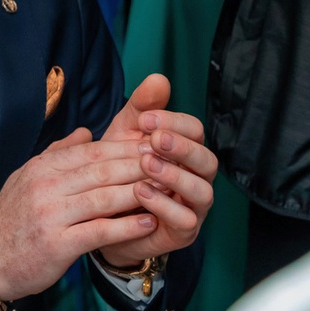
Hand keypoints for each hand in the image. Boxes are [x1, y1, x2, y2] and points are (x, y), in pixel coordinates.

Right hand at [0, 128, 163, 303]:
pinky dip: (127, 225)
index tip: (155, 146)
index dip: (126, 147)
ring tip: (168, 190)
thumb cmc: (10, 222)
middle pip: (103, 170)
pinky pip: (100, 231)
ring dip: (141, 192)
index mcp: (40, 168)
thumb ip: (57, 154)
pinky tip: (149, 222)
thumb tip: (85, 133)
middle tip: (172, 163)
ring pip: (105, 197)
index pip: (91, 151)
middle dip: (141, 165)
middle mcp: (45, 187)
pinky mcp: (57, 244)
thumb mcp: (25, 179)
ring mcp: (51, 215)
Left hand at [92, 73, 216, 265]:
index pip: (195, 131)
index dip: (175, 122)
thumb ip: (141, 108)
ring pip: (202, 191)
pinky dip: (164, 205)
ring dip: (175, 176)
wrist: (102, 216)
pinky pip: (185, 220)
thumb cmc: (118, 170)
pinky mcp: (182, 232)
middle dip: (183, 148)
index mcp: (185, 151)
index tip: (146, 118)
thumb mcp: (124, 135)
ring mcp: (192, 206)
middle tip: (155, 139)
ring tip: (146, 165)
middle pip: (207, 160)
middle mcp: (196, 178)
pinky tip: (141, 192)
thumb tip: (158, 78)